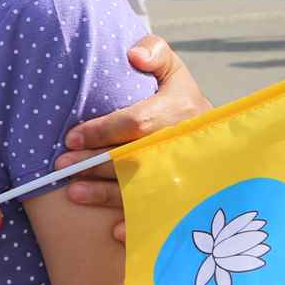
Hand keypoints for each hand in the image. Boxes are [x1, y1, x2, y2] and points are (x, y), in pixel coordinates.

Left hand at [58, 36, 211, 241]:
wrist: (224, 141)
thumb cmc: (183, 101)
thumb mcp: (175, 72)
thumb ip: (155, 53)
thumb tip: (132, 54)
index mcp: (179, 111)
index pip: (134, 123)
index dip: (100, 131)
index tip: (71, 137)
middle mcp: (181, 146)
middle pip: (131, 159)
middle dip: (93, 164)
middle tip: (59, 168)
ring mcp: (184, 175)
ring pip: (140, 189)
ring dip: (105, 194)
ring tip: (73, 193)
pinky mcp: (184, 200)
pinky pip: (160, 216)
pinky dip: (138, 226)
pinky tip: (114, 231)